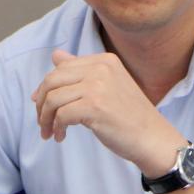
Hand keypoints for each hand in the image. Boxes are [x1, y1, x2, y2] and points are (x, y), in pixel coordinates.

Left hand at [31, 49, 181, 173]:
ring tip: (50, 132)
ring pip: (53, 98)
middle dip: (41, 103)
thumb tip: (56, 55)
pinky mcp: (95, 107)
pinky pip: (61, 115)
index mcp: (104, 60)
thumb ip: (81, 70)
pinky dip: (56, 128)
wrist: (153, 137)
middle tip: (42, 122)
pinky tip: (62, 136)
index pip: (61, 68)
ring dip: (46, 119)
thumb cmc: (130, 115)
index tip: (42, 105)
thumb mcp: (107, 85)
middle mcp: (100, 68)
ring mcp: (98, 86)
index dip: (46, 88)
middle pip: (52, 80)